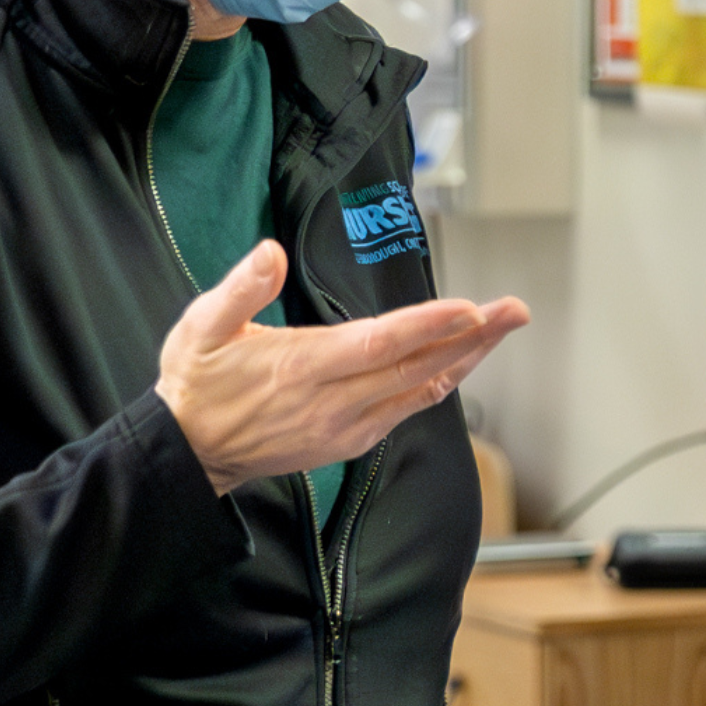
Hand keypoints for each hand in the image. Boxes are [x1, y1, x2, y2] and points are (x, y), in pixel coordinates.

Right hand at [155, 243, 527, 496]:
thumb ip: (239, 289)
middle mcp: (333, 402)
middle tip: (514, 310)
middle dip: (471, 337)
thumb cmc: (196, 383)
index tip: (470, 309)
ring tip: (502, 328)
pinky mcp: (350, 440)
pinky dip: (439, 384)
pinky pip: (406, 409)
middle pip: (417, 367)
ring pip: (420, 390)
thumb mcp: (201, 328)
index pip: (379, 343)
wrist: (190, 452)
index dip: (428, 326)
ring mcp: (346, 426)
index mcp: (302, 367)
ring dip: (466, 359)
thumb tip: (269, 253)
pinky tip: (461, 362)